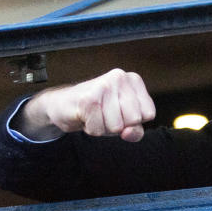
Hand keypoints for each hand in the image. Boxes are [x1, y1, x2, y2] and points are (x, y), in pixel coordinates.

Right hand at [14, 69, 155, 141]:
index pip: (148, 114)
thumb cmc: (97, 110)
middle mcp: (120, 77)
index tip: (119, 112)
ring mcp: (104, 86)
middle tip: (105, 114)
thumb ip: (135, 130)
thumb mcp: (123, 121)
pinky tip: (86, 116)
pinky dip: (91, 129)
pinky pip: (98, 129)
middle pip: (134, 120)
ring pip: (116, 126)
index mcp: (133, 80)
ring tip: (95, 115)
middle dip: (119, 125)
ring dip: (103, 127)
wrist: (63, 104)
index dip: (133, 121)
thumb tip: (129, 132)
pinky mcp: (88, 98)